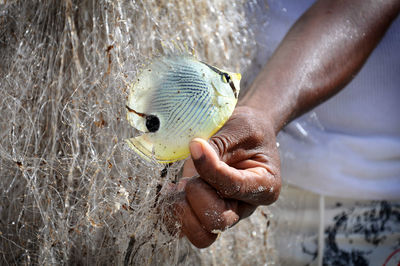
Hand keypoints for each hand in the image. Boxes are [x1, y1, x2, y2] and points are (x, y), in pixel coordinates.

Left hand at [168, 106, 280, 247]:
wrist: (243, 135)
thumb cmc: (247, 130)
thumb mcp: (240, 128)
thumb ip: (220, 144)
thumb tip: (195, 150)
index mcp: (264, 186)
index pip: (233, 187)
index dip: (210, 169)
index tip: (196, 145)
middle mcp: (244, 206)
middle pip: (217, 222)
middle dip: (197, 195)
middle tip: (192, 174)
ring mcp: (224, 213)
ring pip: (201, 235)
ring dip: (183, 211)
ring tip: (180, 186)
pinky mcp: (205, 213)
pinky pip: (185, 229)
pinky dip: (172, 214)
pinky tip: (171, 191)